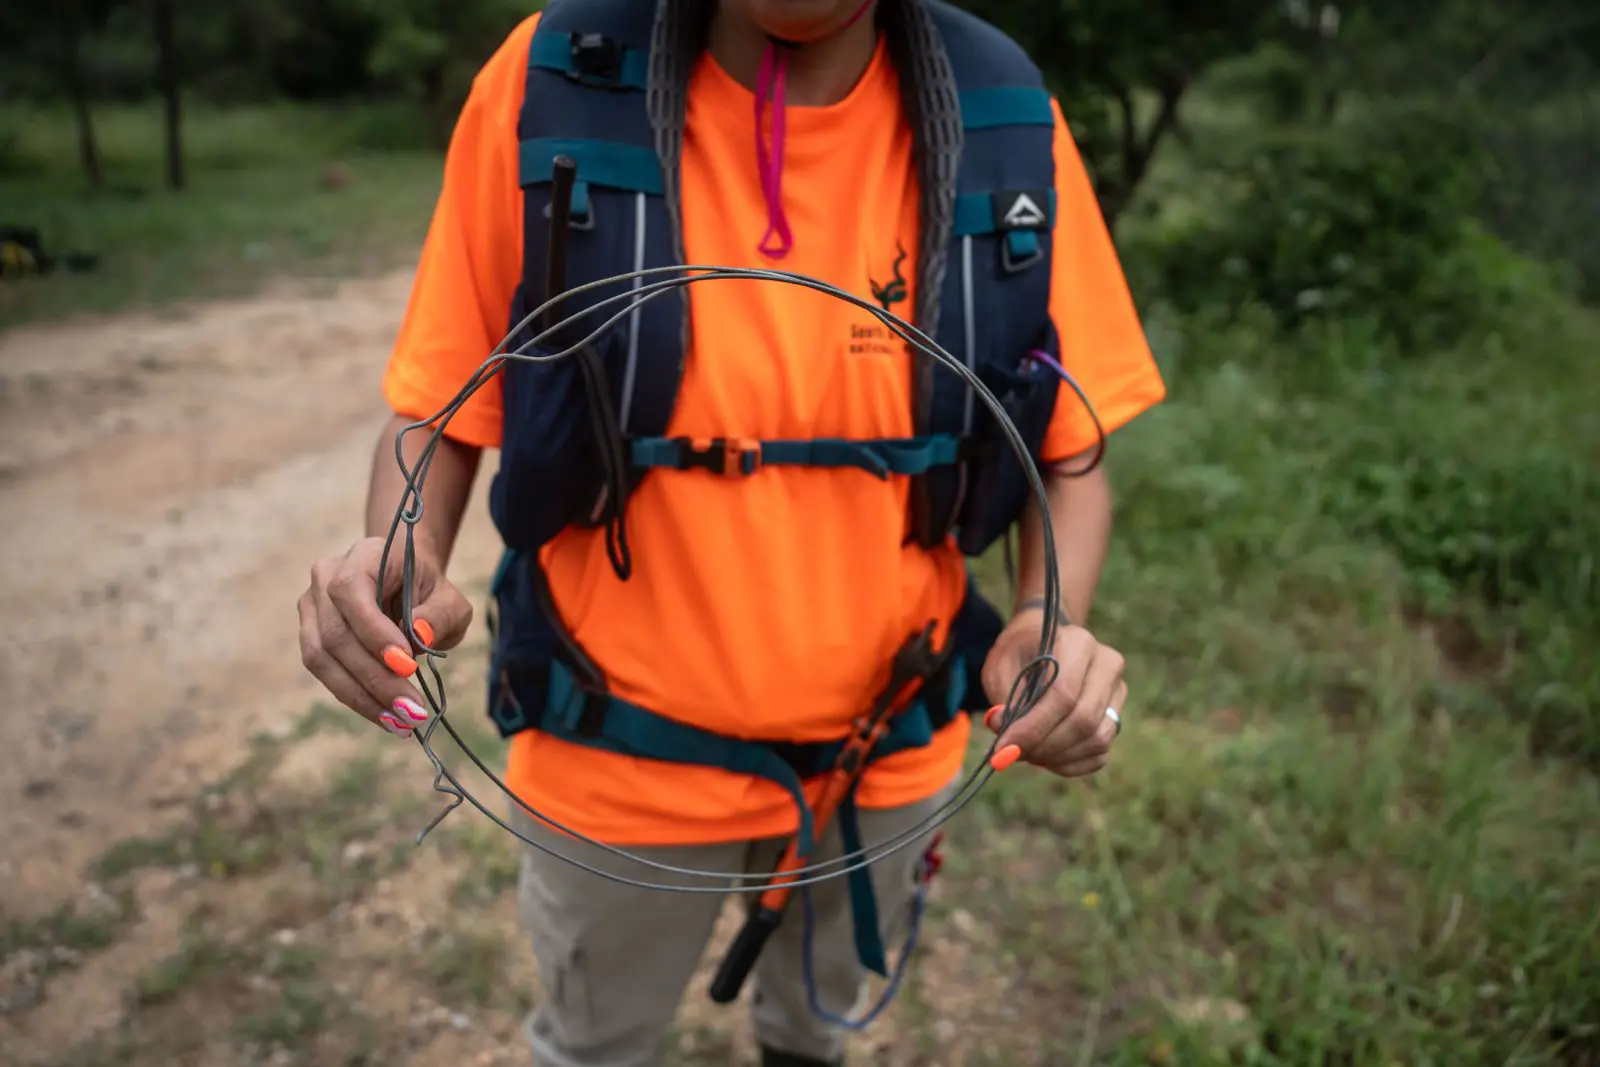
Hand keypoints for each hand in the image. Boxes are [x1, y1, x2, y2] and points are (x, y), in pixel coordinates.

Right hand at [297, 536, 472, 737]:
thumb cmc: (428, 589)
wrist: (404, 579)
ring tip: (399, 722)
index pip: (350, 592)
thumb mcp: (450, 599)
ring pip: (321, 658)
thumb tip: (417, 637)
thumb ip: (440, 615)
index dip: (373, 633)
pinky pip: (324, 671)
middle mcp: (325, 577)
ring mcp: (311, 606)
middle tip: (411, 710)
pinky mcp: (310, 634)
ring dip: (360, 696)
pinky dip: (354, 697)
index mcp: (360, 556)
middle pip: (334, 633)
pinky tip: (385, 716)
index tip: (407, 666)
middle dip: (374, 677)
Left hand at [979, 606, 1126, 777]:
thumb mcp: (1001, 665)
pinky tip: (1046, 759)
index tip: (1004, 748)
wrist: (1045, 640)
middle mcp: (1107, 665)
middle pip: (1083, 721)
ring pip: (1096, 739)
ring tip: (1026, 754)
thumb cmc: (1020, 652)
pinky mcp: (1117, 714)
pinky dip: (1071, 764)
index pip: (1063, 695)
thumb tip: (1004, 733)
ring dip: (1057, 757)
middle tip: (1013, 755)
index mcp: (1078, 644)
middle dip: (1045, 746)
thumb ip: (1003, 698)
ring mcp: (1118, 691)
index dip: (1033, 728)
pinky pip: (1101, 753)